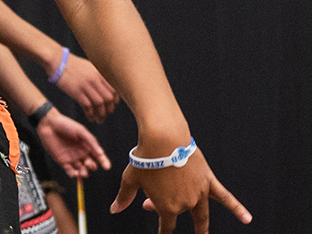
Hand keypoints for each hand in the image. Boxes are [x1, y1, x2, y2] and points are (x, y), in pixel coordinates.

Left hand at [34, 108, 108, 178]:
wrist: (49, 124)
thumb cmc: (66, 125)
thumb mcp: (81, 131)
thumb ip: (91, 141)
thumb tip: (101, 153)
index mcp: (88, 146)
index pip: (99, 156)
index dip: (104, 162)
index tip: (107, 167)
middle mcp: (82, 154)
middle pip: (91, 165)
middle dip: (91, 167)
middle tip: (88, 164)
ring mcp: (72, 158)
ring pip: (81, 170)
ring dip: (84, 173)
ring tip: (83, 173)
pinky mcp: (63, 161)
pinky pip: (70, 171)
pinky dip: (73, 174)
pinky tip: (75, 174)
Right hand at [53, 54, 117, 122]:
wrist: (58, 61)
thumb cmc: (72, 64)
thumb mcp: (89, 67)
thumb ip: (99, 76)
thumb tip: (105, 88)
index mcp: (100, 74)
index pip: (114, 90)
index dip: (115, 100)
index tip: (112, 106)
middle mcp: (95, 80)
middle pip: (108, 98)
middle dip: (109, 109)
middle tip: (106, 114)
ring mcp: (86, 86)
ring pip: (99, 103)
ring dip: (100, 114)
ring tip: (99, 119)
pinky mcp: (76, 91)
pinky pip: (87, 106)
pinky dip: (90, 113)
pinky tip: (90, 117)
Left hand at [111, 147, 250, 232]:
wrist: (162, 139)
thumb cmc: (144, 159)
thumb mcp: (130, 179)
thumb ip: (124, 198)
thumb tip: (114, 210)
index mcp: (166, 207)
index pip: (166, 225)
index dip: (162, 229)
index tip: (161, 232)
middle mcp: (185, 203)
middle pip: (179, 215)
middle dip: (168, 215)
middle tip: (153, 206)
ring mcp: (199, 193)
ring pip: (202, 213)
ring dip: (202, 225)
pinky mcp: (208, 181)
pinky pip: (225, 197)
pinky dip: (237, 209)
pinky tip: (248, 219)